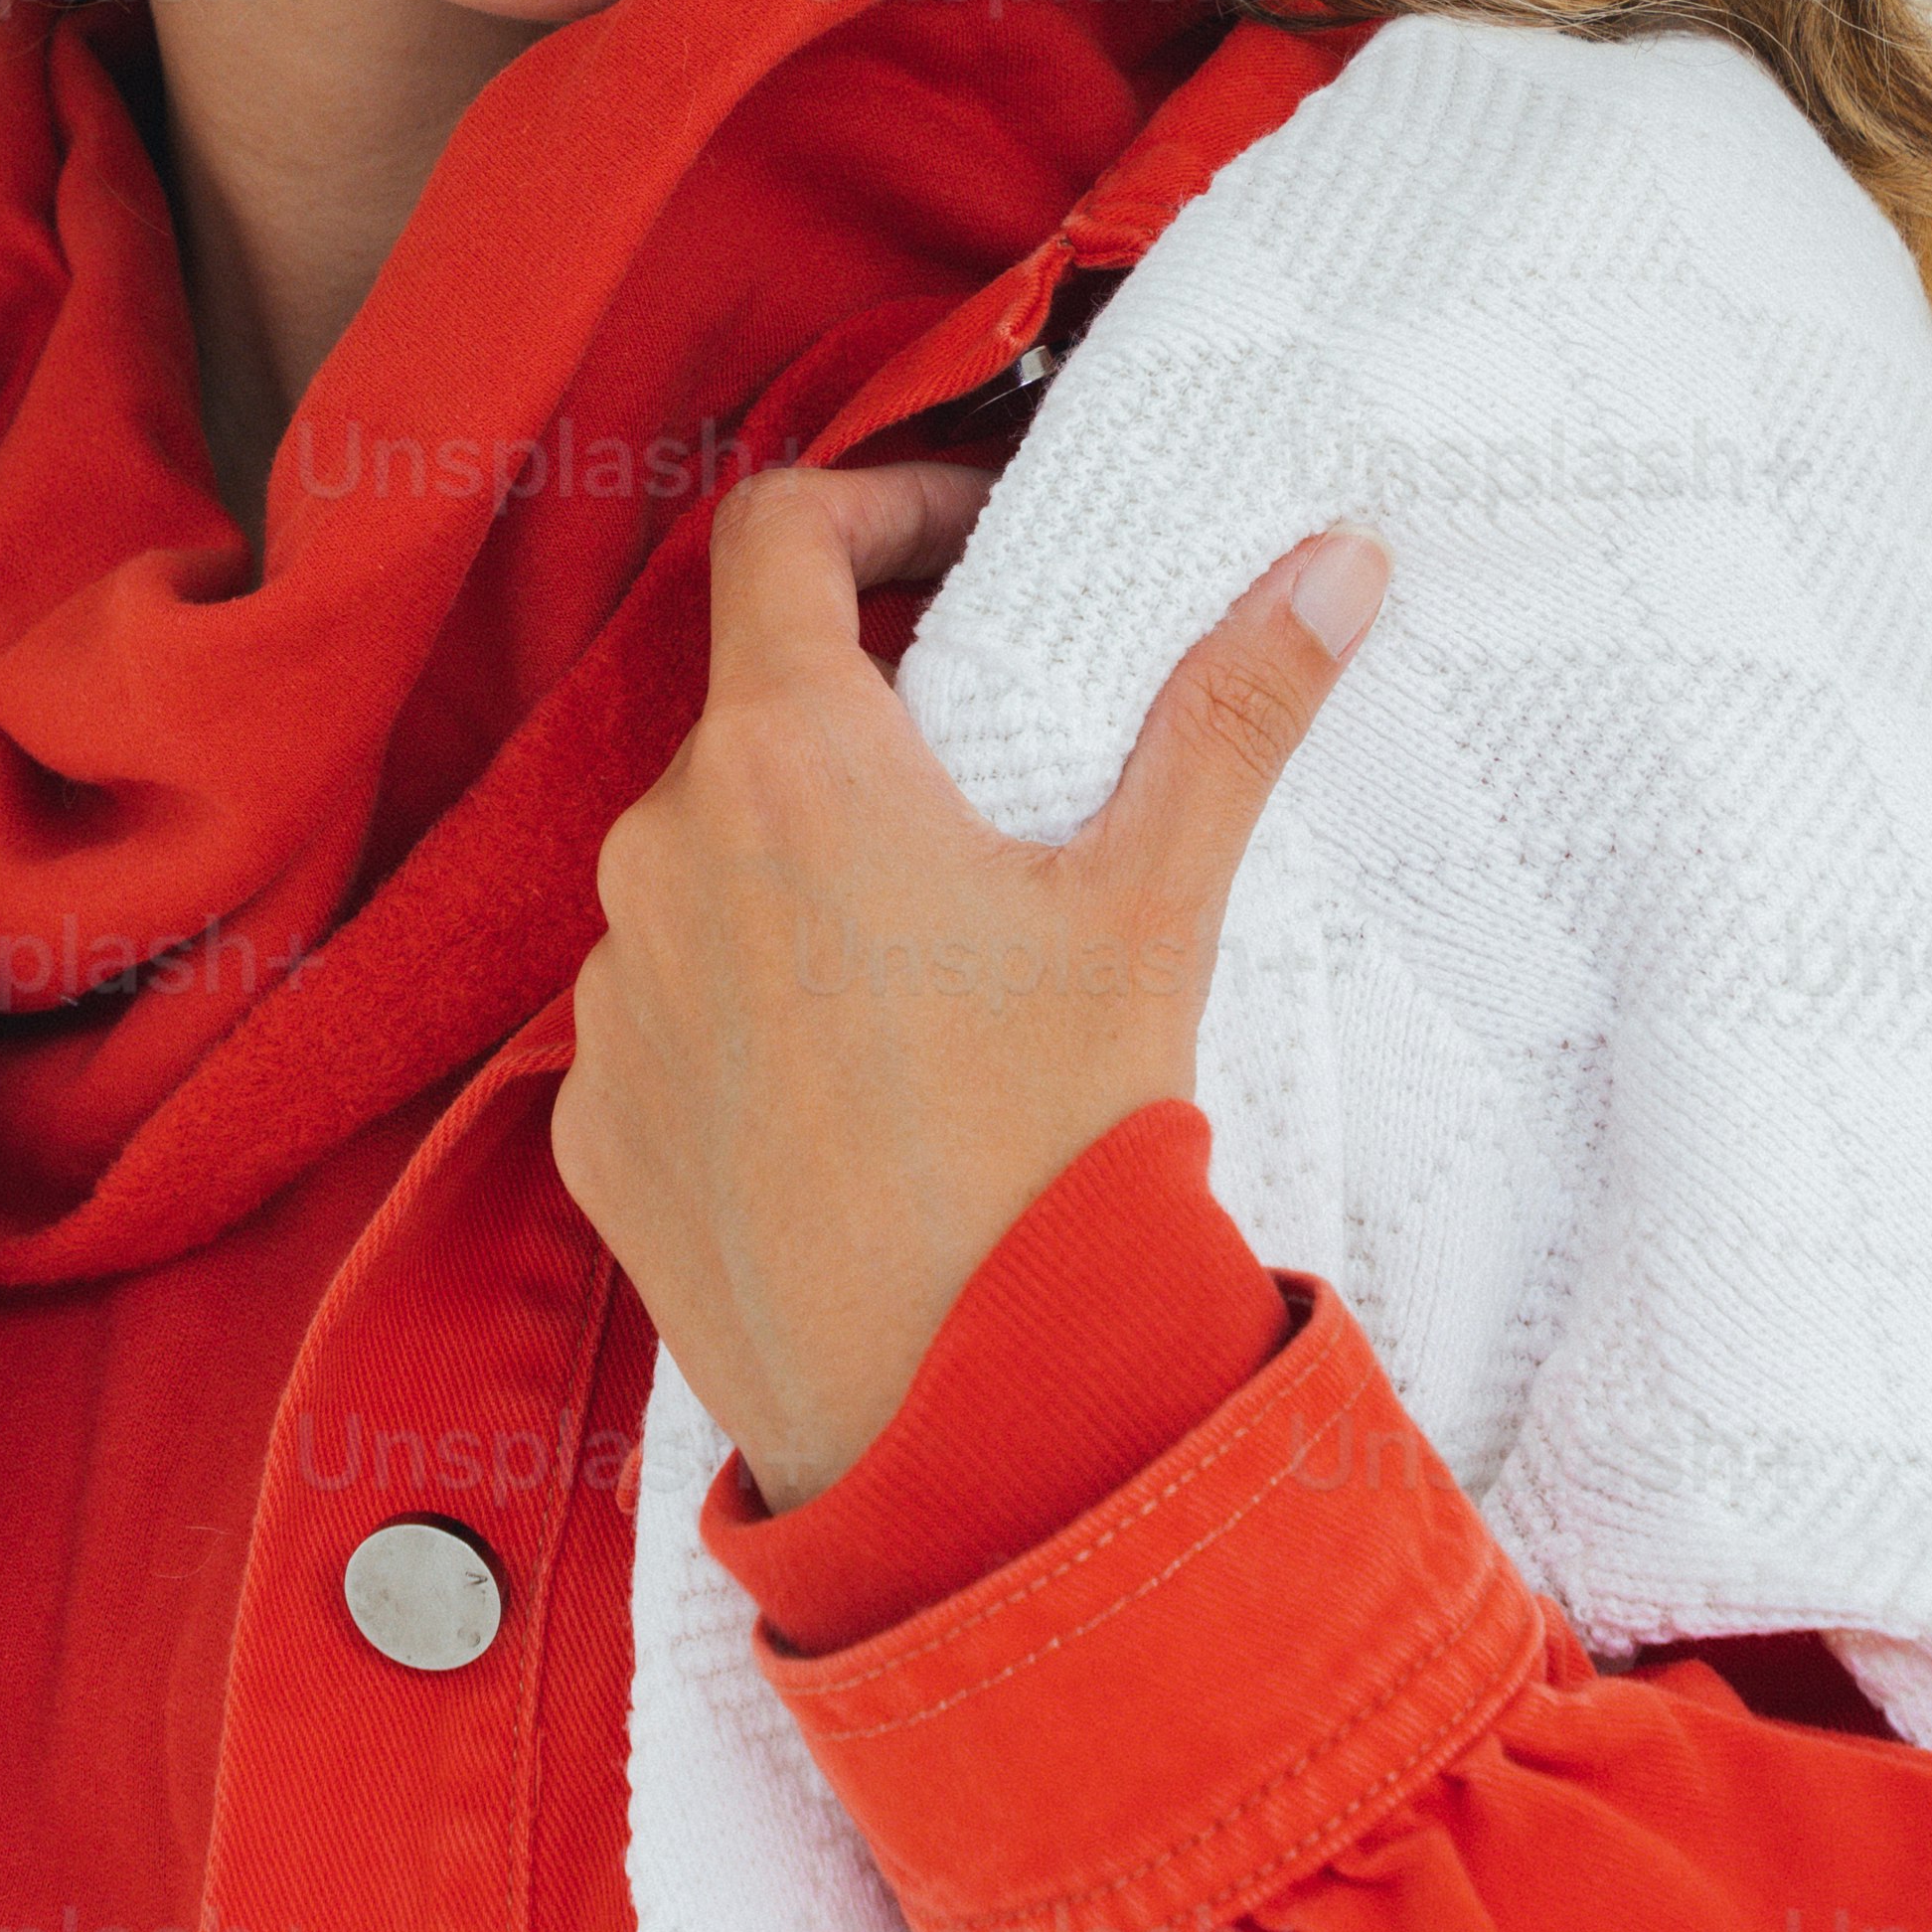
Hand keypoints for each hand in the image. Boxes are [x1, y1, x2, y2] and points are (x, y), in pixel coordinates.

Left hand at [550, 457, 1389, 1515]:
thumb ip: (1233, 709)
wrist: (961, 1427)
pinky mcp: (594, 1127)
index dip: (869, 504)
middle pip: (749, 716)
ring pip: (701, 872)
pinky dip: (747, 1015)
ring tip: (935, 970)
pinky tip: (861, 1093)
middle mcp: (659, 856)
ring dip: (798, 878)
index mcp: (786, 763)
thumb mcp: (1155, 908)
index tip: (958, 544)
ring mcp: (611, 1000)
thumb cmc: (1057, 1155)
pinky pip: (663, 1017)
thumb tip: (1337, 558)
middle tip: (990, 787)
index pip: (776, 534)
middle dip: (863, 725)